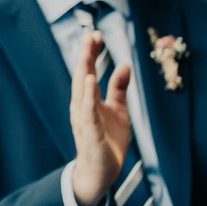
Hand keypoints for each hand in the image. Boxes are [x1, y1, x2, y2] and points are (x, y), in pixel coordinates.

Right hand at [67, 31, 130, 205]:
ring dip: (84, 70)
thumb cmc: (107, 139)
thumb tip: (125, 64)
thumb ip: (119, 88)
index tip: (95, 34)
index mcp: (88, 99)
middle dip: (86, 55)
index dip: (91, 53)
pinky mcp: (90, 133)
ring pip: (82, 90)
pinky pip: (88, 111)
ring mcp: (83, 118)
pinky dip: (88, 96)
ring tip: (87, 52)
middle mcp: (81, 105)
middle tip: (90, 35)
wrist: (101, 171)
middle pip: (82, 76)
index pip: (88, 70)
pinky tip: (90, 81)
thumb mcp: (118, 110)